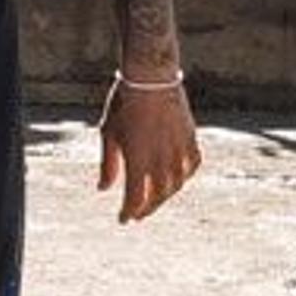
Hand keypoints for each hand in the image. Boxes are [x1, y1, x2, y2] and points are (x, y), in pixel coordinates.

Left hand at [99, 80, 200, 224]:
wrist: (151, 76)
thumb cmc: (124, 104)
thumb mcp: (109, 134)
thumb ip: (108, 165)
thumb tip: (103, 189)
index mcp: (138, 161)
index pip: (134, 199)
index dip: (128, 212)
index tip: (123, 219)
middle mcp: (161, 161)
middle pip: (157, 196)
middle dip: (146, 208)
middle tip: (138, 214)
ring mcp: (178, 150)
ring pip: (176, 184)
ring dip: (165, 195)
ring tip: (156, 198)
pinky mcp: (190, 138)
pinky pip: (192, 165)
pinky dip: (185, 175)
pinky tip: (178, 178)